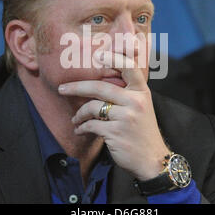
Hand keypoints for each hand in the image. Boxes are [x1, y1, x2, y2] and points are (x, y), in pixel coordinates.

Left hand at [58, 51, 170, 180]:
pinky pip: (91, 125)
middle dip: (77, 87)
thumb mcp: (142, 107)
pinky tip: (80, 130)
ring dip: (79, 114)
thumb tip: (98, 83)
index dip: (114, 59)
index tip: (98, 55)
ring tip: (75, 119)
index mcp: (142, 92)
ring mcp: (126, 117)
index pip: (129, 68)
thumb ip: (126, 94)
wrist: (152, 159)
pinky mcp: (116, 132)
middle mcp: (135, 101)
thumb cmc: (142, 131)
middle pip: (100, 87)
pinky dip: (82, 127)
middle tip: (62, 89)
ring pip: (92, 107)